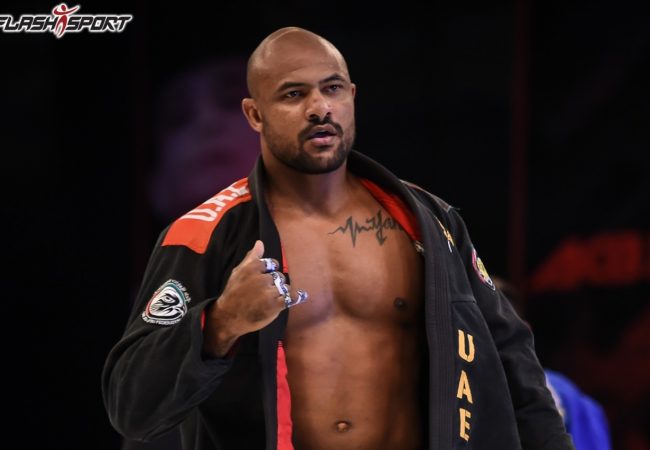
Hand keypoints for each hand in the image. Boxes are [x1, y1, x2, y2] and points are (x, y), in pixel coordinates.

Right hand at [203, 240, 305, 356]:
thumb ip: (251, 257)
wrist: (229, 317)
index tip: (263, 279)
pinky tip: (294, 298)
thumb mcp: (238, 272)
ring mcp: (269, 293)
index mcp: (252, 268)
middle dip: (274, 283)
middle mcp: (261, 279)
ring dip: (280, 292)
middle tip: (263, 292)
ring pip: (284, 287)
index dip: (269, 271)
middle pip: (279, 276)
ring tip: (269, 299)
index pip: (272, 263)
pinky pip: (291, 297)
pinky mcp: (275, 306)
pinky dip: (293, 298)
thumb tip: (260, 243)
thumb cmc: (233, 293)